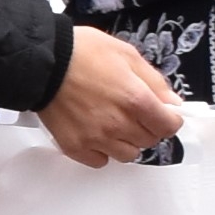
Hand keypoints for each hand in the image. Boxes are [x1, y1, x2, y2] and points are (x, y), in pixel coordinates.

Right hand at [37, 22, 183, 166]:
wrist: (42, 63)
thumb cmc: (81, 53)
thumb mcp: (126, 54)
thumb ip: (154, 81)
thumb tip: (171, 102)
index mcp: (136, 100)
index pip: (169, 126)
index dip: (169, 119)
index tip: (163, 114)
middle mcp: (118, 124)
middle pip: (149, 141)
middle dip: (147, 127)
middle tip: (133, 112)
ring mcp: (95, 138)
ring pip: (127, 155)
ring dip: (126, 142)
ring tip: (114, 124)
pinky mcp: (74, 146)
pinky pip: (99, 161)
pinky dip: (102, 151)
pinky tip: (96, 134)